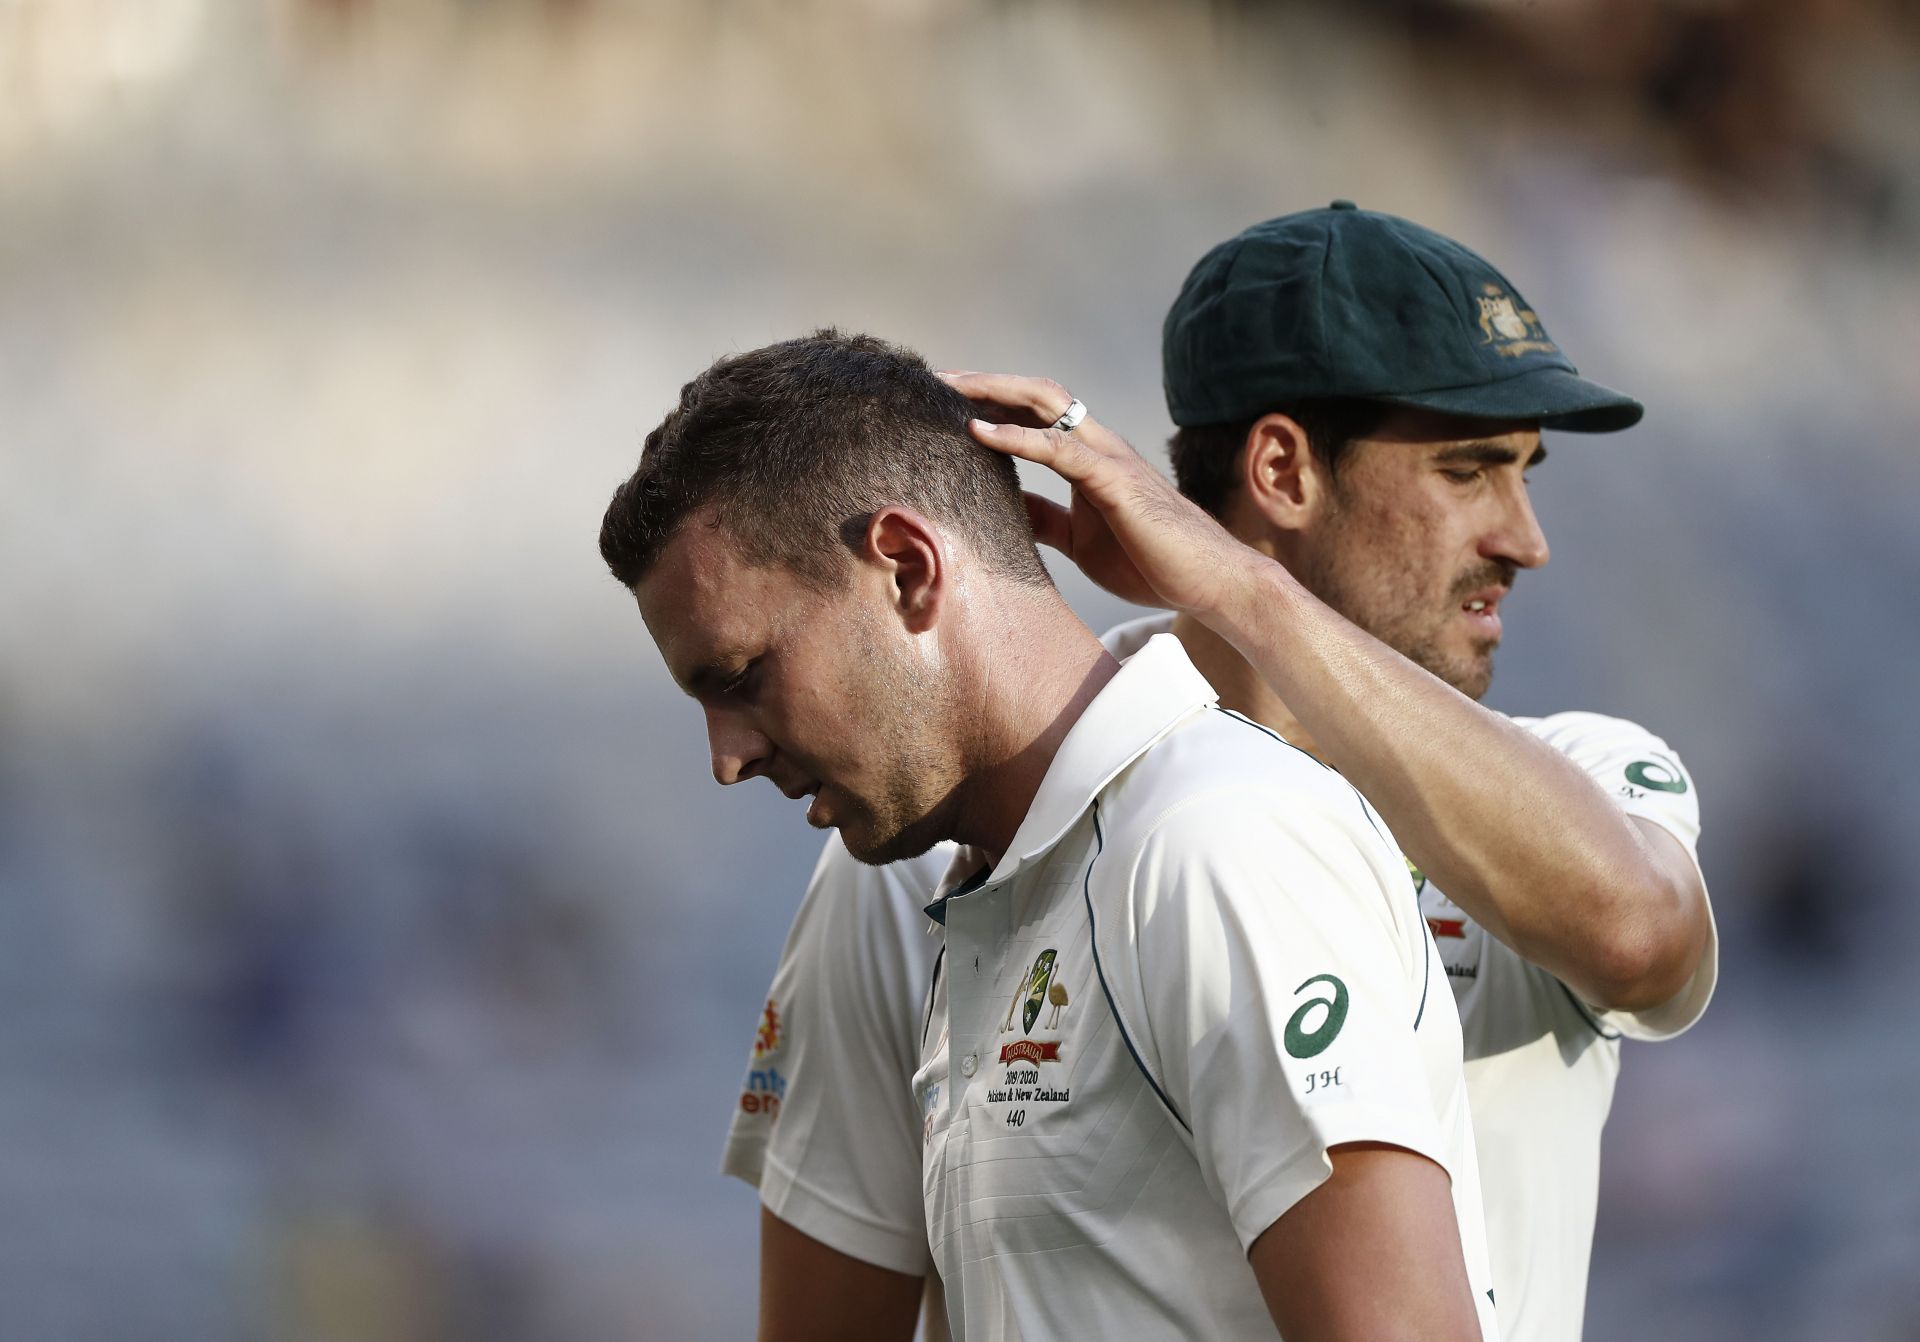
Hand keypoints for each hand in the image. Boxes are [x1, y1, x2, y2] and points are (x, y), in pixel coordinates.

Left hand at [940, 371, 1262, 615]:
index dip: (989, 400)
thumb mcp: (1079, 538)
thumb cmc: (1151, 561)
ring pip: (1045, 403)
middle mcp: (1097, 445)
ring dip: (992, 391)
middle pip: (1034, 392)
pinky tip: (978, 431)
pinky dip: (1016, 436)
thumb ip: (1046, 518)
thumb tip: (1007, 511)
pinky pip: (1059, 448)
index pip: (1032, 412)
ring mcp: (1108, 458)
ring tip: (946, 389)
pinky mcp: (1116, 481)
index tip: (941, 401)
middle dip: (983, 382)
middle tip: (933, 380)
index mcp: (1088, 457)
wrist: (1209, 582)